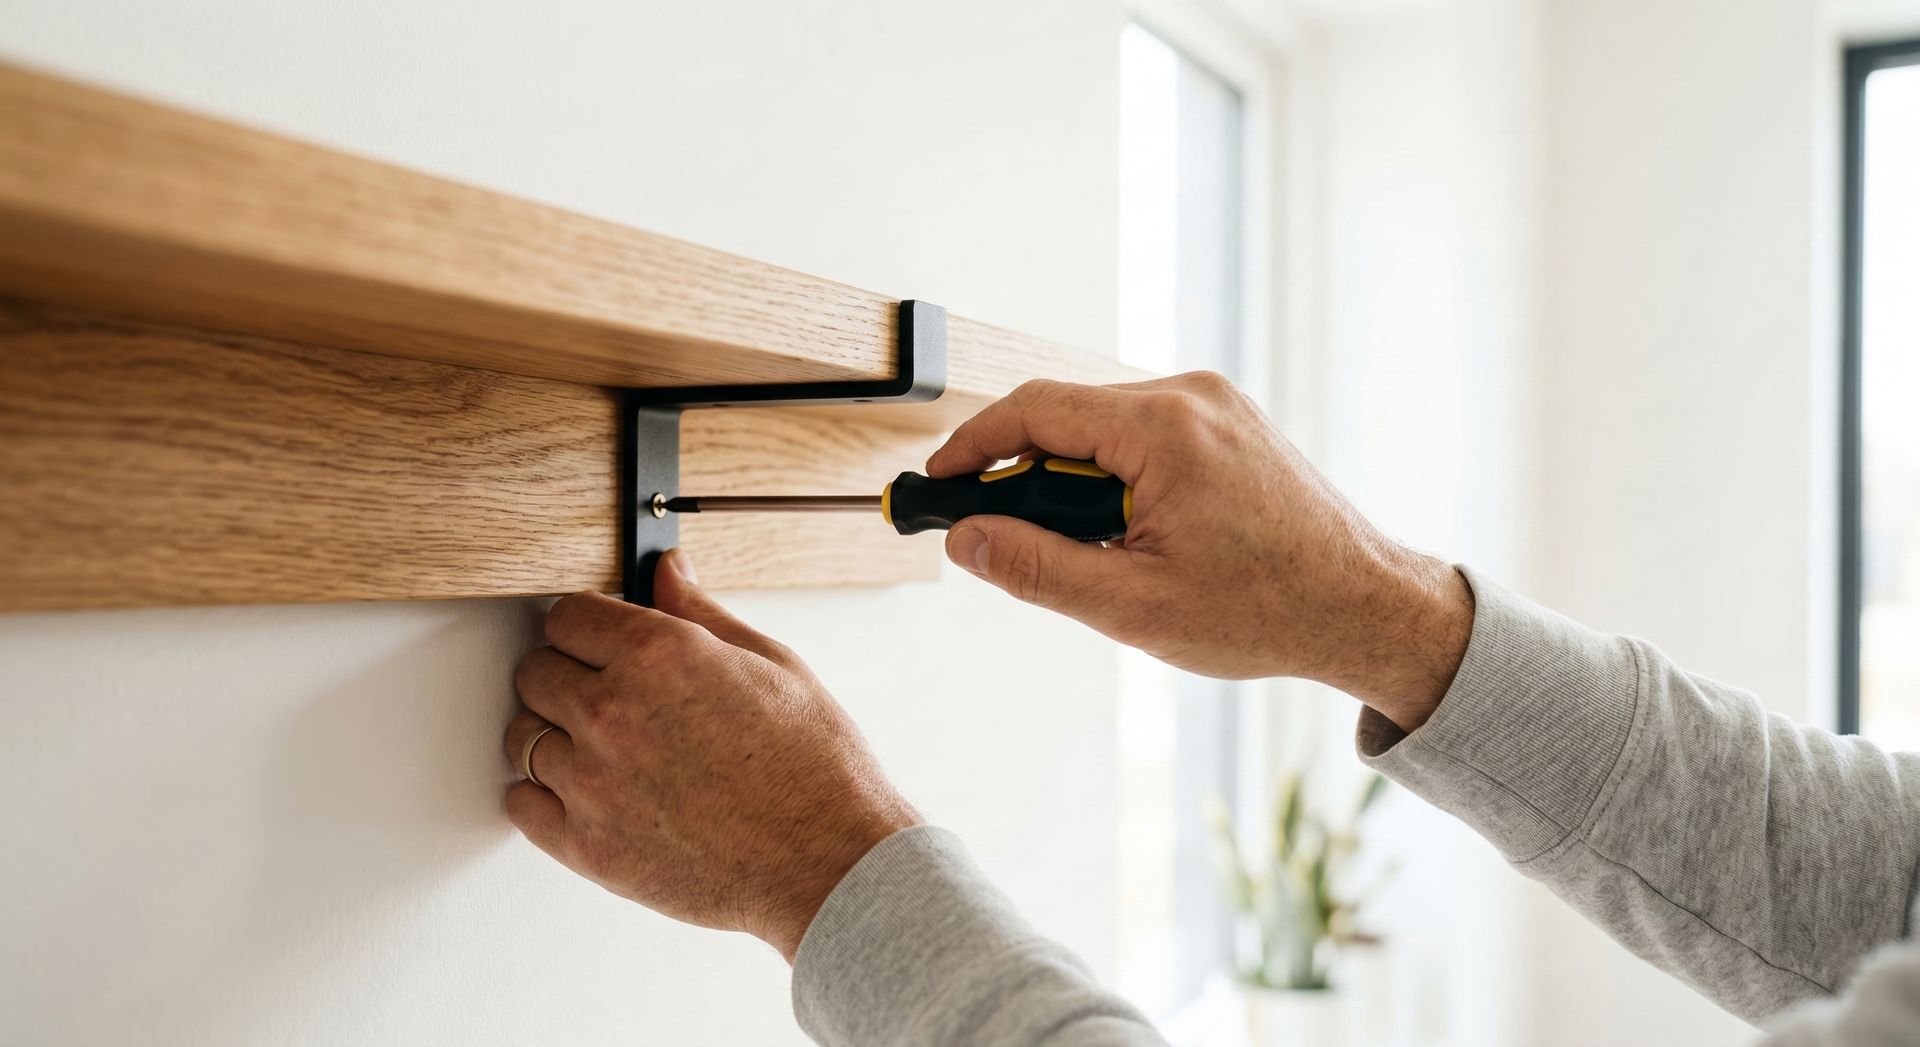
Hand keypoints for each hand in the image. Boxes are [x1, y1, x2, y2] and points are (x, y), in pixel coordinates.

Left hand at [502, 550, 920, 960]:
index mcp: (659, 654)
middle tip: (602, 694)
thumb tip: (666, 570)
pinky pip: (521, 806)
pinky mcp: (587, 846)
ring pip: (523, 738)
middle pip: (535, 672)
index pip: (566, 616)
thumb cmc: (814, 768)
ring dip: (552, 736)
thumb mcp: (771, 664)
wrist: (830, 861)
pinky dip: (541, 796)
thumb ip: (701, 612)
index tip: (595, 641)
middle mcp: (614, 711)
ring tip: (600, 748)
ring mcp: (594, 782)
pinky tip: (583, 791)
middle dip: (564, 675)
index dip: (584, 626)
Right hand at [928, 372, 1472, 730]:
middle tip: (1002, 537)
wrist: (1366, 607)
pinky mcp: (1230, 423)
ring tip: (1086, 551)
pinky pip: (1144, 435)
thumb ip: (1035, 567)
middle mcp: (1192, 396)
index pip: (1035, 409)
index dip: (974, 446)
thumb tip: (964, 539)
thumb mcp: (1130, 606)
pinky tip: (1127, 535)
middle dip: (1025, 473)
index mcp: (1164, 428)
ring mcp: (1216, 405)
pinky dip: (1115, 476)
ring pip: (1104, 426)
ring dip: (1074, 479)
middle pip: (1068, 414)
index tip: (940, 483)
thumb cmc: (1267, 611)